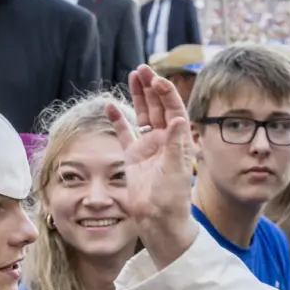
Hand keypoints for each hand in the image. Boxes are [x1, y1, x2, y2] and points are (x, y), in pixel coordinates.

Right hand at [107, 66, 198, 265]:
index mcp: (178, 140)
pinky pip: (124, 133)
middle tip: (143, 69)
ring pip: (142, 114)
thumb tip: (179, 117)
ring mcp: (147, 147)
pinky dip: (117, 119)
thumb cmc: (172, 198)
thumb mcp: (177, 169)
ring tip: (133, 75)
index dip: (166, 93)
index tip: (157, 80)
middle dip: (151, 87)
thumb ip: (175, 143)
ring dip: (139, 95)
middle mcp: (164, 140)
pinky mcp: (133, 157)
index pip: (173, 110)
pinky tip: (110, 104)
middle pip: (158, 107)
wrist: (158, 219)